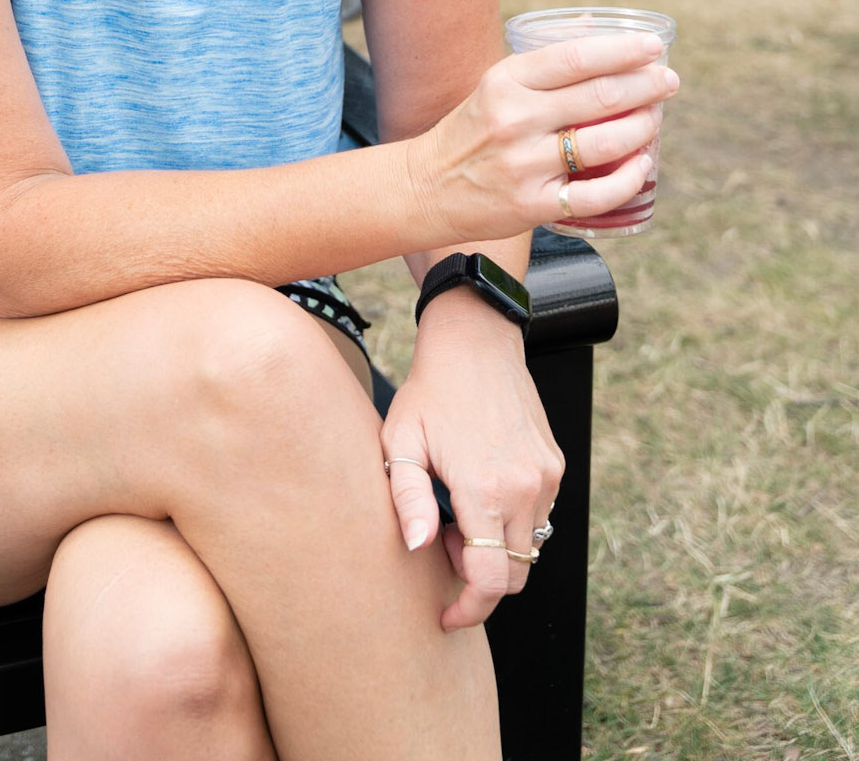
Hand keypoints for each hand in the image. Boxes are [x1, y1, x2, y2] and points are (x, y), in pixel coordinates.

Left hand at [383, 298, 561, 630]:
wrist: (475, 340)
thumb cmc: (428, 391)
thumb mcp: (401, 442)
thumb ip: (407, 499)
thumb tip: (416, 549)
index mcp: (486, 489)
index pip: (491, 581)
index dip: (469, 609)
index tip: (447, 615)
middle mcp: (526, 488)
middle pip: (515, 573)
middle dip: (479, 577)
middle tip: (440, 538)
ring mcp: (546, 476)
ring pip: (529, 546)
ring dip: (496, 547)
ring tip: (456, 508)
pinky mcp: (555, 464)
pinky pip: (538, 514)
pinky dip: (511, 519)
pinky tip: (480, 487)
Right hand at [406, 30, 677, 244]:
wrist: (424, 187)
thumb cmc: (470, 132)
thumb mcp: (495, 87)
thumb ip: (543, 68)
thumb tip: (599, 33)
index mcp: (506, 81)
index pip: (577, 57)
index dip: (623, 50)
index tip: (653, 47)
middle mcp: (515, 119)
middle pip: (599, 96)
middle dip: (646, 85)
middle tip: (669, 80)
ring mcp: (524, 164)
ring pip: (604, 143)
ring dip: (642, 127)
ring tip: (655, 118)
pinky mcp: (531, 204)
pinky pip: (595, 194)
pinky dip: (627, 178)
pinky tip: (641, 165)